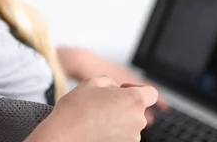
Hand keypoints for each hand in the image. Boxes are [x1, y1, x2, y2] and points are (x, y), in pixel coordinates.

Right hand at [27, 76, 157, 141]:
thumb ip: (112, 82)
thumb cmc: (77, 108)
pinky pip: (123, 134)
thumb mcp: (93, 81)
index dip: (138, 87)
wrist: (64, 135)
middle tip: (102, 102)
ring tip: (96, 116)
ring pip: (130, 122)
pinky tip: (97, 127)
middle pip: (138, 108)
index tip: (123, 89)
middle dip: (124, 103)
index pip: (152, 93)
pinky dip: (114, 130)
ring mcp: (132, 137)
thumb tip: (117, 90)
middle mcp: (138, 120)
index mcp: (134, 100)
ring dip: (118, 117)